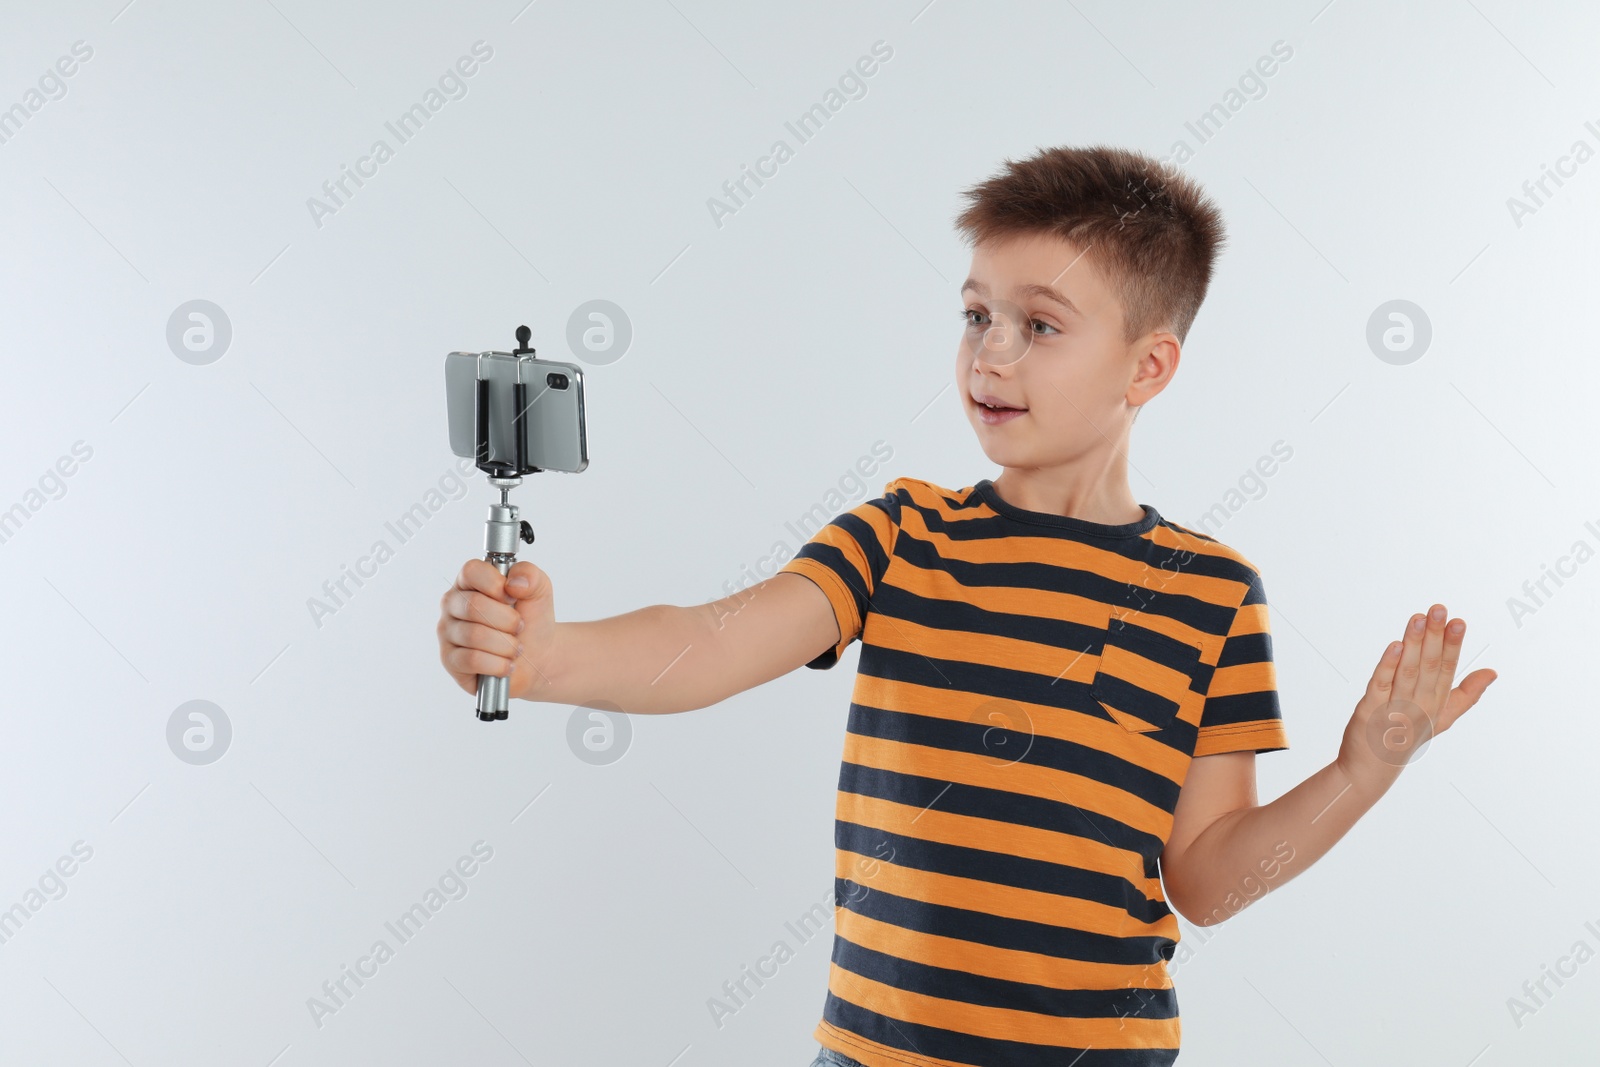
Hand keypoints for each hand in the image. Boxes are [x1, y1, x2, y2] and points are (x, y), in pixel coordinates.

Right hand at [437, 558, 558, 701]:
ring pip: (474, 636)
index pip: (471, 571)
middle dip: (507, 620)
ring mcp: (448, 632)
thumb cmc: (531, 620)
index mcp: (469, 581)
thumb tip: (513, 582)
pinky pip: (472, 660)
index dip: (496, 584)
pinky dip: (498, 664)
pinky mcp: (450, 660)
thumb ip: (530, 575)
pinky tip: (507, 664)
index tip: (512, 597)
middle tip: (520, 626)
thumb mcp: (539, 590)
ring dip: (506, 645)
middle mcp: (453, 604)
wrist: (538, 656)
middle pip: (473, 606)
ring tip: (516, 647)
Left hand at [1337, 603, 1497, 796]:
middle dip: (1435, 637)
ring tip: (1418, 618)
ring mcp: (1394, 710)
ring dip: (1413, 643)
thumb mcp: (1441, 719)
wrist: (1372, 770)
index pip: (1447, 670)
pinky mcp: (1369, 712)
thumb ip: (1466, 695)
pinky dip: (1387, 665)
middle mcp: (1419, 707)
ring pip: (1407, 672)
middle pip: (1429, 667)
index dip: (1453, 645)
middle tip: (1439, 609)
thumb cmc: (1407, 738)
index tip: (1459, 621)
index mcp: (1436, 706)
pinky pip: (1380, 685)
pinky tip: (1394, 645)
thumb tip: (1492, 672)